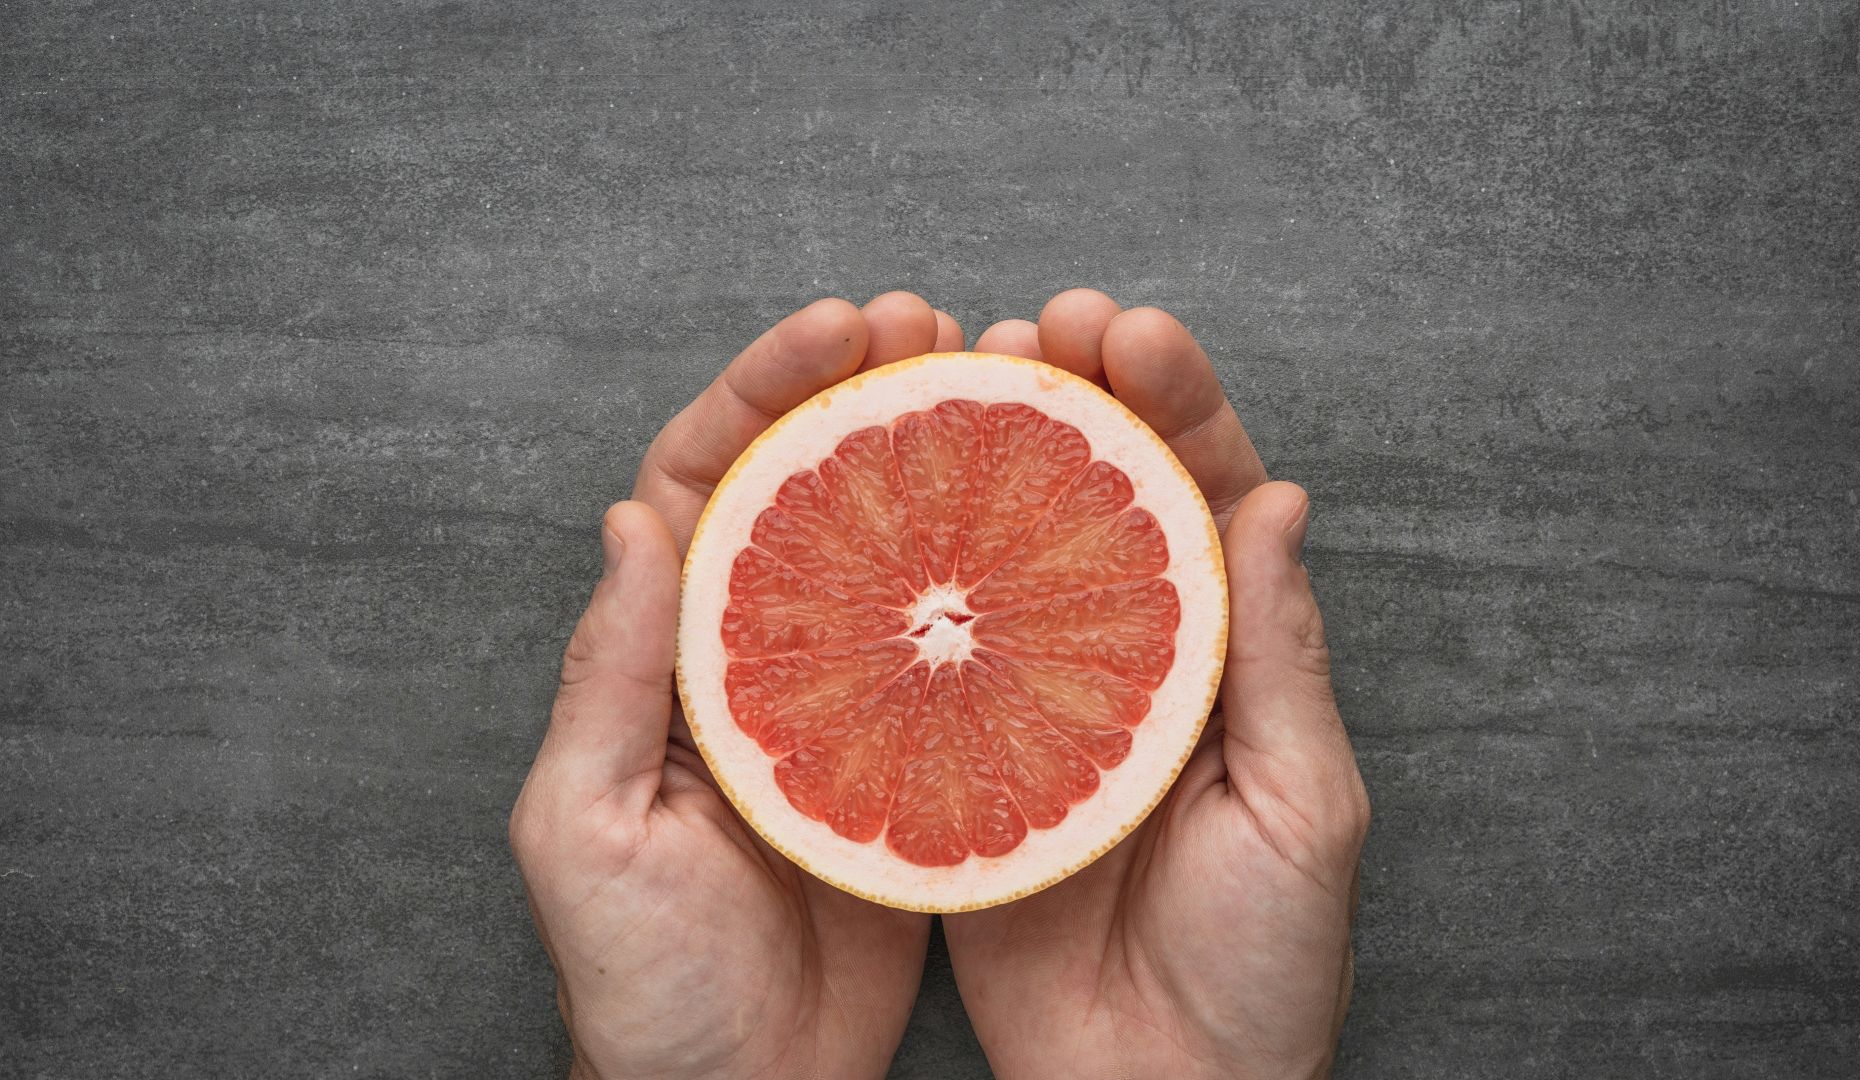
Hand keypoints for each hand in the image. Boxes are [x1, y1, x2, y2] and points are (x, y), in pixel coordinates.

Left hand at [509, 294, 963, 1079]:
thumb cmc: (643, 982)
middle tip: (940, 328)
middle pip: (806, 488)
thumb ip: (610, 677)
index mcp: (665, 654)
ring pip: (889, 551)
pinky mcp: (911, 762)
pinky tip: (1049, 535)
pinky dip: (993, 583)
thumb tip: (635, 516)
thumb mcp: (589, 827)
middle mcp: (753, 659)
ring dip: (941, 464)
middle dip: (863, 391)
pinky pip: (951, 649)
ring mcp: (838, 705)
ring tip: (1010, 392)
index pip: (706, 480)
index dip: (765, 389)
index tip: (841, 327)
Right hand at [943, 292, 1371, 1079]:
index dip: (1172, 403)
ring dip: (982, 465)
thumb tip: (1278, 499)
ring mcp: (1043, 707)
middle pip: (1100, 500)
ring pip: (1009, 558)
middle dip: (1071, 399)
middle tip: (1026, 328)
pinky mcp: (965, 765)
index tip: (1126, 330)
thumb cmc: (1262, 968)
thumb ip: (1280, 656)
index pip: (1205, 496)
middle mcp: (1132, 662)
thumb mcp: (1300, 805)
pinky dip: (908, 588)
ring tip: (946, 379)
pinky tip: (874, 516)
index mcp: (1227, 657)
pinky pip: (936, 661)